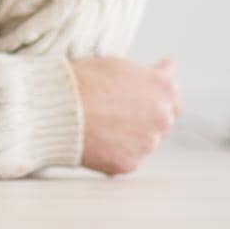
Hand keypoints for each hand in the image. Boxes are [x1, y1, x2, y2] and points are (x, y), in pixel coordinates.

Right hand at [71, 56, 181, 174]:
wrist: (57, 107)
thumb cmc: (84, 80)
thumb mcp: (119, 65)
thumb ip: (151, 71)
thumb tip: (171, 64)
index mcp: (164, 88)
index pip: (173, 100)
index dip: (151, 100)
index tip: (134, 101)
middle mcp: (163, 116)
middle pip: (160, 123)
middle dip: (141, 119)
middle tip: (111, 112)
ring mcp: (148, 142)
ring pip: (143, 143)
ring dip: (128, 137)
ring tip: (98, 125)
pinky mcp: (130, 163)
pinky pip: (126, 159)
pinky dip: (113, 153)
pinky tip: (94, 139)